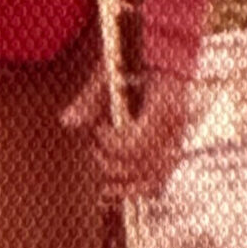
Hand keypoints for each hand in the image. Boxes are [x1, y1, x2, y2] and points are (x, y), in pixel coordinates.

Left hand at [61, 62, 189, 196]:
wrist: (164, 57)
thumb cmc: (133, 61)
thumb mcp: (109, 74)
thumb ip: (90, 99)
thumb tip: (67, 122)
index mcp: (165, 107)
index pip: (137, 144)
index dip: (111, 143)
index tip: (98, 127)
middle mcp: (177, 130)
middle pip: (142, 166)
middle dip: (112, 162)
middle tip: (95, 144)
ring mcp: (178, 144)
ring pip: (153, 182)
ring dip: (122, 183)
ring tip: (101, 168)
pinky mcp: (174, 153)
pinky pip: (159, 183)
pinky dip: (135, 190)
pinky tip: (112, 188)